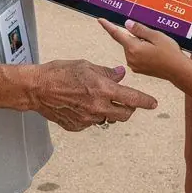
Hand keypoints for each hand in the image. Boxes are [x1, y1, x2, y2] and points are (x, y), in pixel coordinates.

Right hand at [32, 58, 156, 130]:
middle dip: (129, 109)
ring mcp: (87, 120)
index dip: (146, 102)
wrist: (37, 89)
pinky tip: (81, 104)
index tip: (154, 103)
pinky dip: (92, 114)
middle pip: (124, 115)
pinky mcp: (77, 127)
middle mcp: (97, 107)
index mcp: (102, 90)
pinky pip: (91, 122)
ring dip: (108, 111)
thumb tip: (121, 74)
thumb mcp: (86, 66)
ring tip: (96, 99)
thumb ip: (106, 72)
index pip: (132, 99)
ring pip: (107, 119)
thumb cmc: (60, 73)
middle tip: (126, 101)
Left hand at [99, 17, 189, 81]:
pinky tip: (155, 53)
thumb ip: (139, 29)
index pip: (117, 34)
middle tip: (153, 39)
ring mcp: (134, 65)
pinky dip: (142, 51)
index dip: (108, 26)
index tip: (100, 20)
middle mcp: (130, 58)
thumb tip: (127, 24)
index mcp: (133, 48)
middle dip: (136, 36)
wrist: (179, 71)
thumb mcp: (156, 36)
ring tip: (156, 48)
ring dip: (140, 44)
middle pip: (127, 41)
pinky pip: (136, 56)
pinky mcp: (138, 69)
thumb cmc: (170, 53)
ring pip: (132, 48)